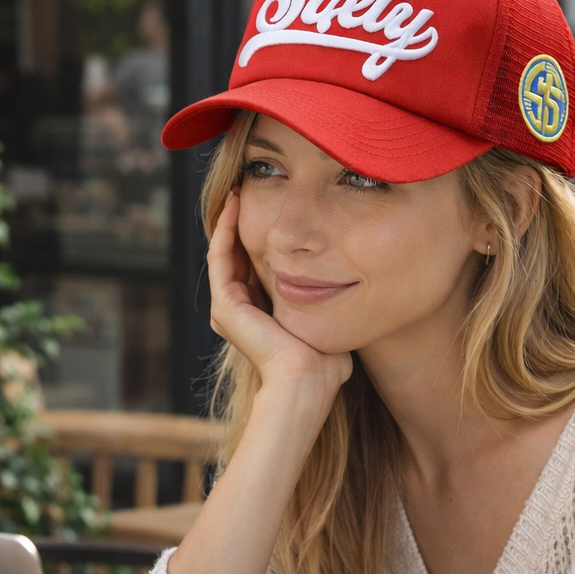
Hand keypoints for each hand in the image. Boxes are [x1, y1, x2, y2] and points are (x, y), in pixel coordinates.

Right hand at [207, 193, 351, 399]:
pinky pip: (220, 257)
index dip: (261, 239)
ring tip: (238, 191)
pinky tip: (235, 206)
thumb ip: (331, 307)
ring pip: (224, 253)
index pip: (255, 269)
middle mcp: (239, 312)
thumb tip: (354, 288)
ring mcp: (229, 310)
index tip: (274, 212)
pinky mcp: (225, 306)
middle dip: (242, 224)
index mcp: (260, 316)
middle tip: (248, 190)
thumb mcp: (328, 323)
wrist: (307, 383)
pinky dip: (225, 230)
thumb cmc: (325, 364)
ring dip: (229, 221)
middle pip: (236, 257)